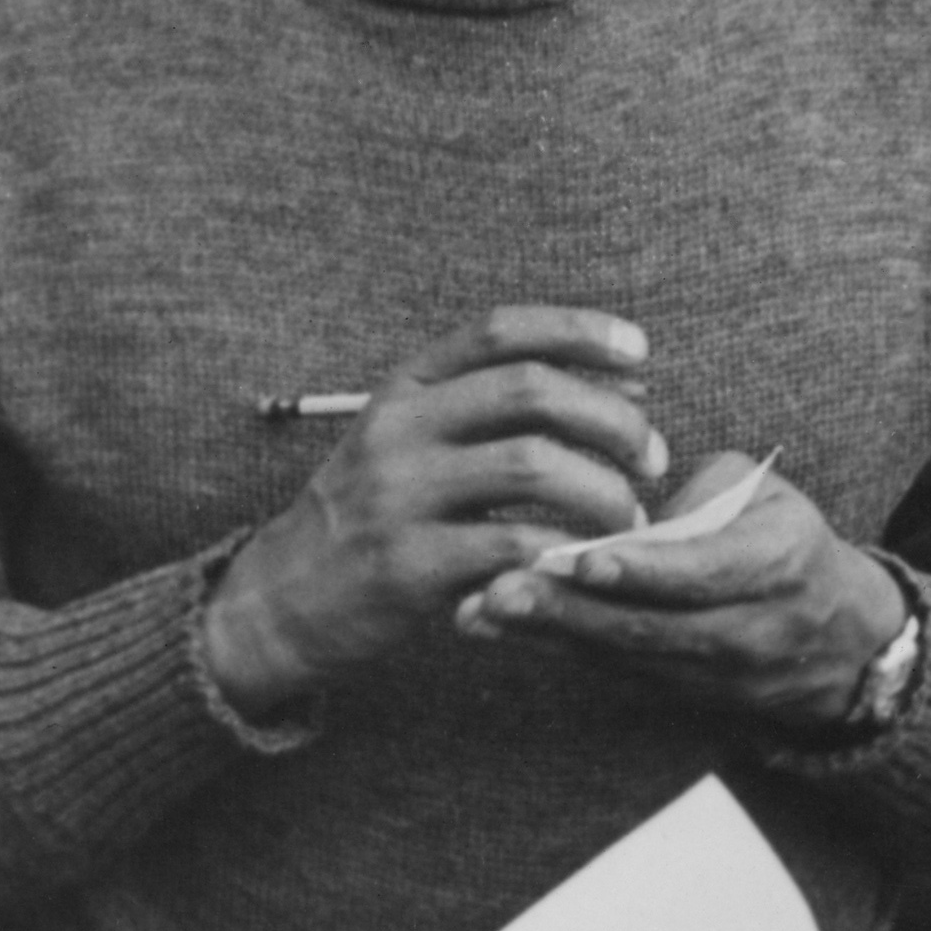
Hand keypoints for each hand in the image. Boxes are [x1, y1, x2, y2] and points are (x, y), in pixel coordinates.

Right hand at [197, 309, 663, 717]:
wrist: (280, 598)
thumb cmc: (371, 517)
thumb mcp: (411, 442)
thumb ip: (497, 412)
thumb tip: (626, 386)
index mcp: (404, 388)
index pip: (500, 331)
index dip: (579, 331)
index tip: (640, 354)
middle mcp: (398, 429)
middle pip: (530, 391)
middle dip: (612, 418)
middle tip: (651, 458)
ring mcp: (398, 496)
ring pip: (532, 466)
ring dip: (601, 491)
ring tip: (628, 517)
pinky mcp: (407, 565)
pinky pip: (511, 546)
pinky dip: (563, 551)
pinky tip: (582, 563)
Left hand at [451, 452, 911, 733]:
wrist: (840, 642)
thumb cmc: (786, 542)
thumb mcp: (767, 496)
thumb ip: (700, 494)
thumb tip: (625, 513)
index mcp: (781, 563)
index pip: (703, 572)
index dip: (641, 568)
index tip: (581, 556)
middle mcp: (751, 630)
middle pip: (651, 627)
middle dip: (570, 610)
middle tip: (499, 588)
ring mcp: (716, 675)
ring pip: (624, 657)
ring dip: (549, 634)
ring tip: (481, 607)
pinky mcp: (683, 696)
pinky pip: (614, 673)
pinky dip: (556, 650)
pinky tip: (499, 627)